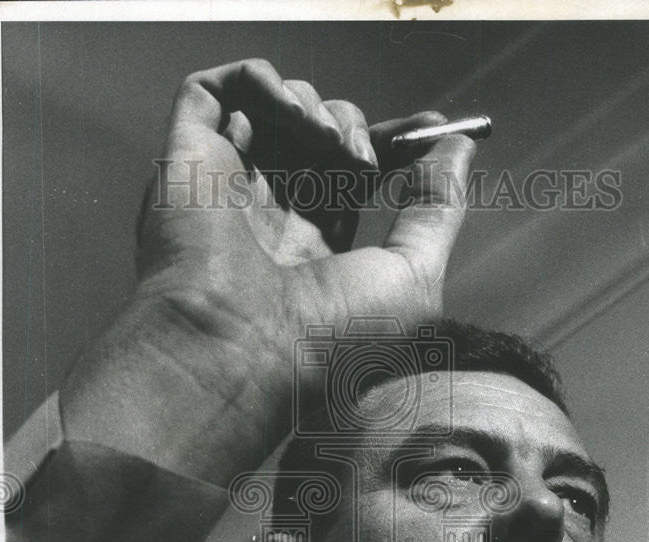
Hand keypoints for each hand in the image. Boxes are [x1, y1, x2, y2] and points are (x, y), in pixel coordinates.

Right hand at [61, 59, 476, 484]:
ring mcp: (226, 188)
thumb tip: (460, 145)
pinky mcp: (188, 158)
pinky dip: (261, 81)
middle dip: (353, 128)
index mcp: (313, 252)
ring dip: (316, 108)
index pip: (348, 177)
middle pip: (314, 137)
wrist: (243, 353)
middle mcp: (266, 218)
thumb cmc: (329, 338)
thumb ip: (438, 207)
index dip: (387, 146)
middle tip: (364, 160)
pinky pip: (215, 91)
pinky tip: (292, 114)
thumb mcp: (412, 277)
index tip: (428, 128)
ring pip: (273, 110)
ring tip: (329, 145)